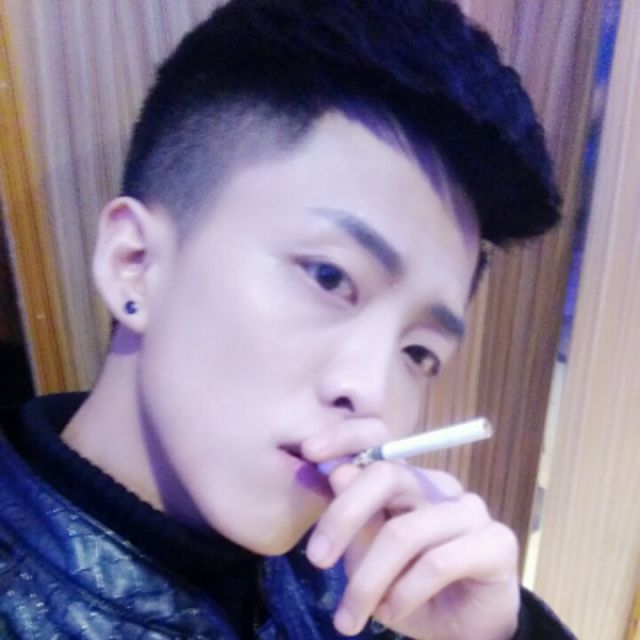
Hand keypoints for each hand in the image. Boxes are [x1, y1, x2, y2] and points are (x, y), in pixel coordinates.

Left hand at [302, 428, 519, 639]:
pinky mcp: (496, 543)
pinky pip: (437, 563)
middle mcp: (438, 486)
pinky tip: (390, 613)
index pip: (379, 441)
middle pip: (388, 476)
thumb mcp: (366, 558)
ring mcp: (470, 510)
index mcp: (407, 482)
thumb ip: (354, 518)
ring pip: (405, 532)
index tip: (309, 451)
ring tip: (350, 616)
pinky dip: (404, 594)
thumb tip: (336, 472)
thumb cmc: (408, 590)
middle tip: (315, 559)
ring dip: (368, 580)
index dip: (345, 437)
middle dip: (344, 515)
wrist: (461, 634)